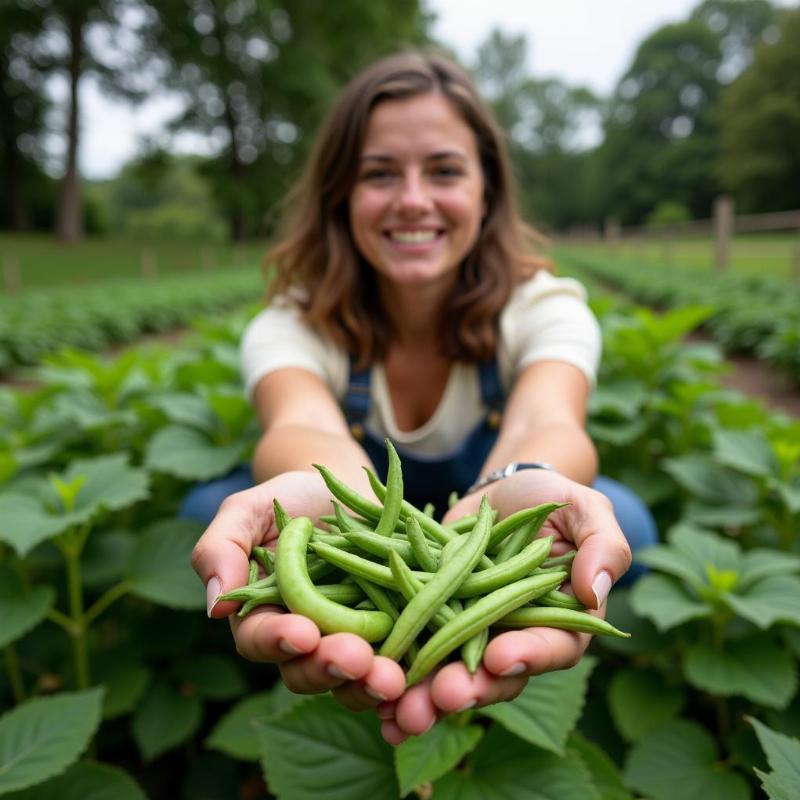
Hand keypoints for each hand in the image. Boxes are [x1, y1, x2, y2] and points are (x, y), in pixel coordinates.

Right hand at [191, 470, 405, 713]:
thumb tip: (216, 607)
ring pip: (350, 679)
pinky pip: (394, 662)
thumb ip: (221, 549)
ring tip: (390, 677)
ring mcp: (348, 639)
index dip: (278, 641)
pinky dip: (406, 673)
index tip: (302, 633)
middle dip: (329, 669)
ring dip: (368, 683)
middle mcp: (304, 639)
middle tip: (354, 658)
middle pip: (307, 671)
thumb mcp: (247, 510)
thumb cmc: (289, 498)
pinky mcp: (389, 633)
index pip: (260, 640)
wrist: (347, 488)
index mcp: (263, 615)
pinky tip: (417, 672)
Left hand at [376, 468, 631, 743]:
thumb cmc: (551, 501)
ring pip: (447, 673)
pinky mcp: (430, 619)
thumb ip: (604, 547)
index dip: (529, 656)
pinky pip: (411, 647)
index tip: (502, 657)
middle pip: (493, 676)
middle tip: (442, 697)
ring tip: (398, 709)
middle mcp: (512, 638)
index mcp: (558, 623)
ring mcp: (467, 633)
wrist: (498, 494)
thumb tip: (596, 591)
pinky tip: (371, 688)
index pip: (551, 648)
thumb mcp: (585, 511)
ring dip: (422, 696)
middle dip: (467, 690)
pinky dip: (392, 668)